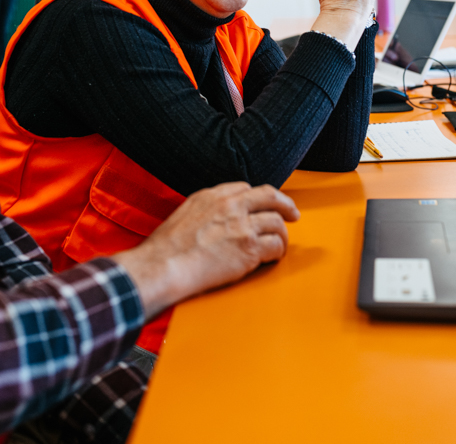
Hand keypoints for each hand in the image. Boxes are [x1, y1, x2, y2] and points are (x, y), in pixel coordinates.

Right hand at [112, 183, 299, 319]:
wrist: (163, 266)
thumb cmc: (166, 249)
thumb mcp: (184, 215)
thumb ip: (205, 212)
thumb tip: (214, 221)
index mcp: (213, 196)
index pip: (245, 188)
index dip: (258, 199)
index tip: (263, 206)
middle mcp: (230, 205)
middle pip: (270, 196)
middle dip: (285, 204)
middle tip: (293, 214)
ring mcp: (242, 225)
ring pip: (277, 222)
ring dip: (282, 235)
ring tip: (279, 245)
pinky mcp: (249, 248)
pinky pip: (276, 245)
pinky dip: (278, 252)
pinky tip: (273, 258)